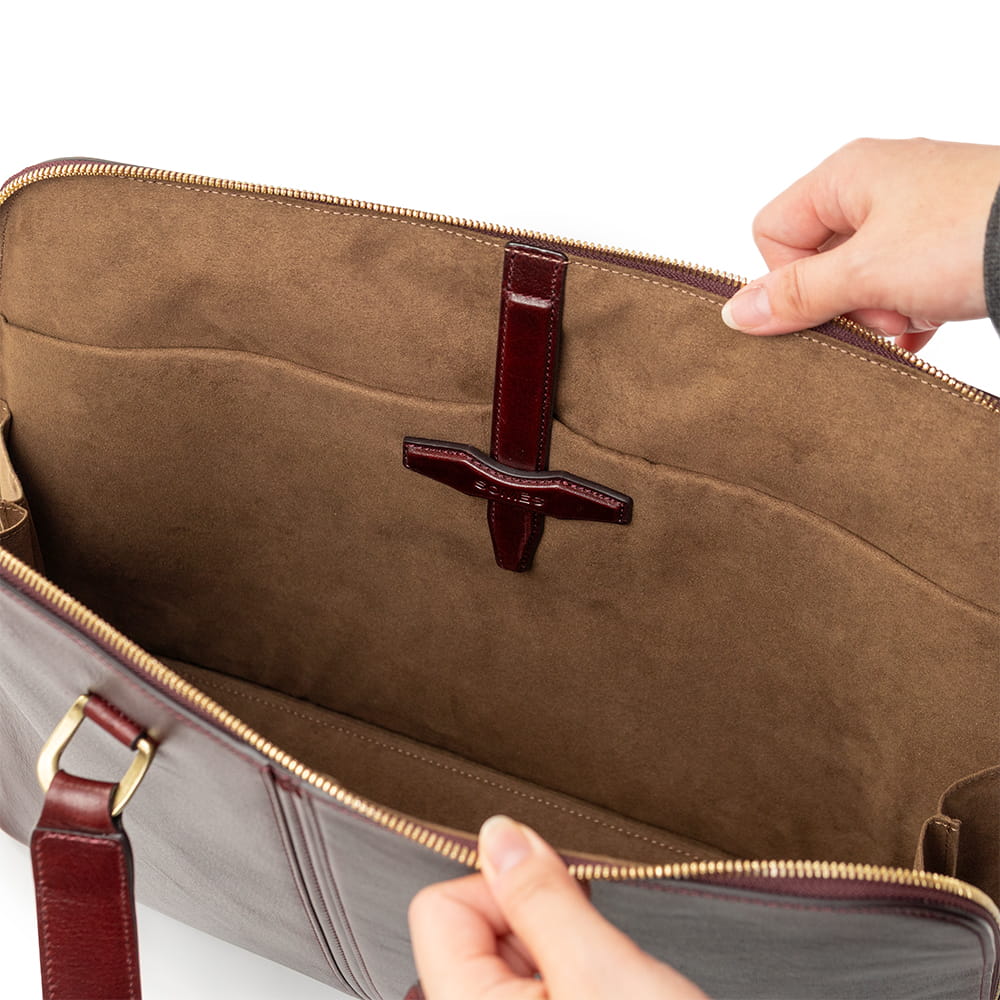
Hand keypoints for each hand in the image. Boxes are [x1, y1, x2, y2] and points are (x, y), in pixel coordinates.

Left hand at [408, 815, 708, 998]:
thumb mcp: (606, 975)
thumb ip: (543, 899)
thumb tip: (500, 834)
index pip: (441, 907)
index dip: (504, 890)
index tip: (558, 903)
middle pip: (471, 931)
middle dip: (537, 925)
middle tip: (592, 954)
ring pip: (506, 960)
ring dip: (558, 953)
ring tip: (606, 985)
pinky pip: (530, 991)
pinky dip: (567, 979)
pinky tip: (606, 998)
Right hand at [720, 137, 999, 352]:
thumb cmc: (964, 236)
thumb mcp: (863, 273)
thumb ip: (794, 296)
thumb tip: (733, 315)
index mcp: (845, 174)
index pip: (772, 233)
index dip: (788, 278)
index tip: (826, 302)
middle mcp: (876, 185)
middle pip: (816, 261)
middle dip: (841, 302)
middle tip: (878, 314)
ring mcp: (914, 212)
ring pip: (858, 279)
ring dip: (877, 312)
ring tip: (913, 317)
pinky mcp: (945, 240)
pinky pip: (898, 284)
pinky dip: (907, 312)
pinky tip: (927, 325)